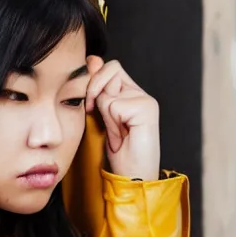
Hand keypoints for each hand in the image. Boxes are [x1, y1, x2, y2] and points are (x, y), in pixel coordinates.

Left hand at [86, 57, 160, 180]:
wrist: (132, 177)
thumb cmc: (118, 151)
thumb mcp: (102, 114)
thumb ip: (98, 87)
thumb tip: (91, 59)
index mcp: (131, 92)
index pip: (108, 68)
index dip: (94, 81)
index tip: (89, 104)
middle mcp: (141, 93)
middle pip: (109, 70)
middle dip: (97, 93)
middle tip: (103, 117)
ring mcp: (146, 100)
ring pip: (109, 91)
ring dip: (106, 112)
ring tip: (117, 130)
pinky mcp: (146, 108)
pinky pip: (114, 104)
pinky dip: (112, 121)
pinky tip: (122, 135)